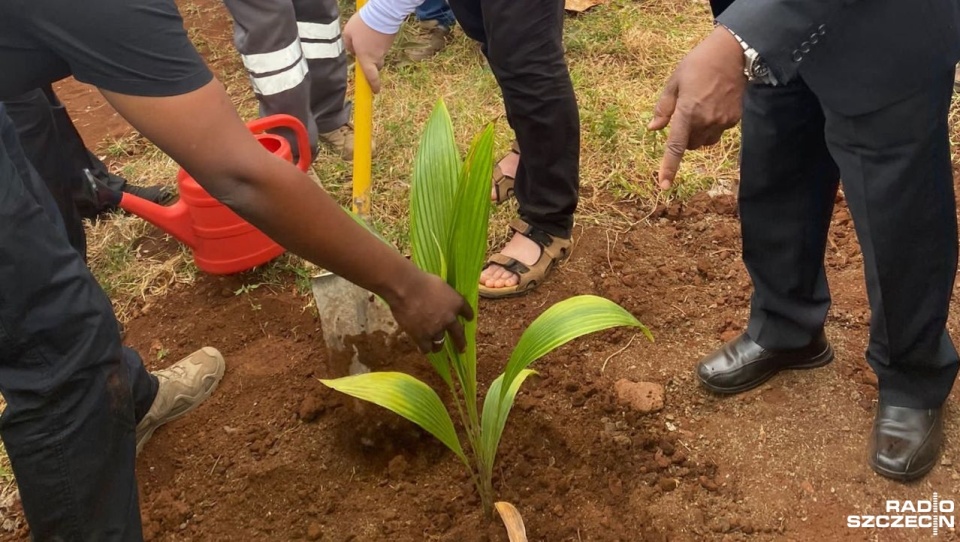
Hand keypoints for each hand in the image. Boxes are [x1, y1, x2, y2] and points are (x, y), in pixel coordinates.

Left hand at [343, 12, 396, 93]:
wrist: (382, 14)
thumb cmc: (363, 25)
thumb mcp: (348, 33)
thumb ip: (348, 45)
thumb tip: (352, 50)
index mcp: (366, 58)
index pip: (371, 77)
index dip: (373, 86)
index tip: (375, 91)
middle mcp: (377, 57)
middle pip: (376, 66)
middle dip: (370, 64)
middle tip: (363, 54)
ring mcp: (385, 49)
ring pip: (378, 54)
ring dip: (373, 49)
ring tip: (366, 35)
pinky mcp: (390, 41)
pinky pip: (382, 45)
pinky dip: (377, 41)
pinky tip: (372, 31)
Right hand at [387, 269, 472, 353]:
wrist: (406, 289)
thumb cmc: (421, 281)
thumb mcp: (439, 284)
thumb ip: (443, 295)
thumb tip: (439, 298)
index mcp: (456, 303)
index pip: (467, 312)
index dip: (468, 316)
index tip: (468, 319)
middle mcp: (450, 319)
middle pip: (459, 334)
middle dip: (461, 343)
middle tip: (462, 349)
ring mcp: (436, 330)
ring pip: (440, 344)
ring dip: (438, 346)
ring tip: (436, 348)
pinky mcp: (422, 337)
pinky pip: (426, 348)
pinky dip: (425, 348)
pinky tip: (422, 348)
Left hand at [648, 26, 747, 189]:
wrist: (735, 52)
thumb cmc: (700, 63)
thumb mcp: (675, 80)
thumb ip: (663, 107)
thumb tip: (653, 128)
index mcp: (687, 111)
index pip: (675, 146)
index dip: (669, 167)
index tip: (664, 185)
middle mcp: (705, 121)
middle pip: (689, 145)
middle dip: (684, 137)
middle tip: (685, 115)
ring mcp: (722, 122)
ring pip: (704, 142)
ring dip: (698, 134)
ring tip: (701, 107)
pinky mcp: (735, 120)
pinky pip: (719, 132)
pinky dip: (713, 126)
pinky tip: (715, 105)